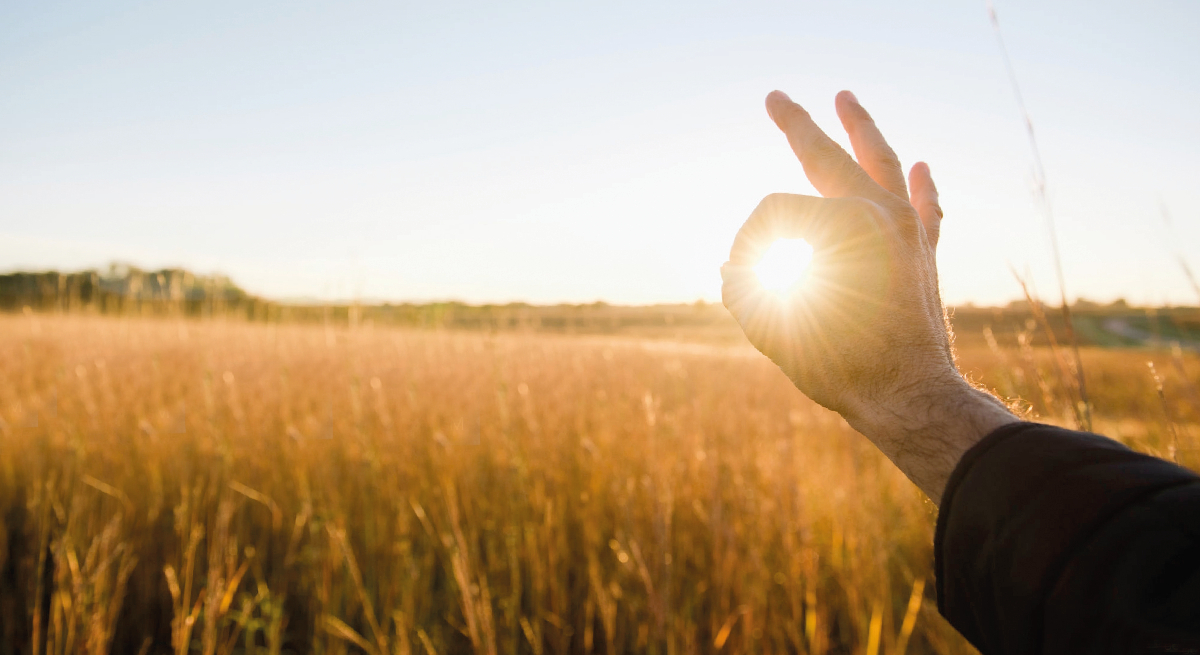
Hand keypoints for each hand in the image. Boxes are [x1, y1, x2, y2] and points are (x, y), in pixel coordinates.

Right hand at [721, 90, 1014, 502]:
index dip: (748, 243)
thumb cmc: (840, 367)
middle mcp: (877, 213)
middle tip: (775, 98)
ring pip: (882, 161)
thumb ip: (745, 292)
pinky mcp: (924, 252)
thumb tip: (732, 270)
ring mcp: (906, 228)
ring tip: (846, 97)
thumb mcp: (773, 330)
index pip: (774, 211)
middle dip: (796, 125)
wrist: (908, 397)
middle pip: (826, 156)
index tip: (741, 278)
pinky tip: (921, 167)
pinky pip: (925, 208)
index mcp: (839, 225)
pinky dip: (921, 187)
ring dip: (861, 127)